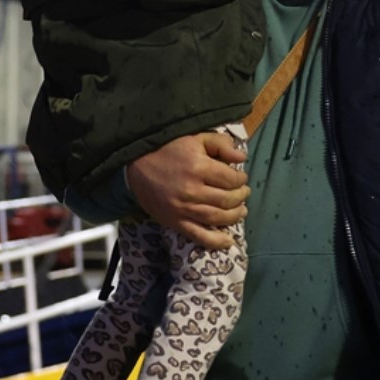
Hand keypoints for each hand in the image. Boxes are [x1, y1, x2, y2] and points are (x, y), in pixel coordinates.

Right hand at [125, 132, 248, 249]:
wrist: (136, 166)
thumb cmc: (168, 150)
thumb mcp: (195, 138)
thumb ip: (221, 144)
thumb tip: (242, 158)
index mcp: (198, 167)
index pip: (231, 179)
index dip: (241, 179)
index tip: (241, 178)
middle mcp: (192, 190)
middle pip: (227, 200)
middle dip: (241, 197)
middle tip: (243, 193)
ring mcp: (183, 209)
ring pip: (218, 218)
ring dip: (235, 216)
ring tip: (241, 211)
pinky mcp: (175, 222)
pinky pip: (199, 236)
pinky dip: (216, 241)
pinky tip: (228, 241)